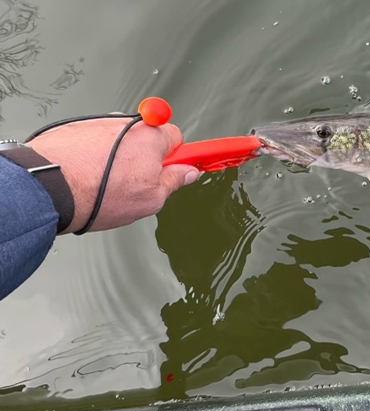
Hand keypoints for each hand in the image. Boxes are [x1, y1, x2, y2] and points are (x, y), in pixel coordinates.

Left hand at [27, 118, 199, 233]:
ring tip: (106, 184)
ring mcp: (96, 122)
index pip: (177, 137)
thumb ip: (174, 181)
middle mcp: (124, 122)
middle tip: (138, 184)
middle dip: (146, 157)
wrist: (49, 189)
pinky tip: (86, 177)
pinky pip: (93, 141)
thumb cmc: (102, 195)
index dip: (178, 155)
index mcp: (150, 136)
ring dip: (118, 157)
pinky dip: (94, 155)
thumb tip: (188, 171)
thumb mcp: (151, 198)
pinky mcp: (72, 127)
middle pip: (146, 137)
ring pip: (119, 140)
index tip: (180, 167)